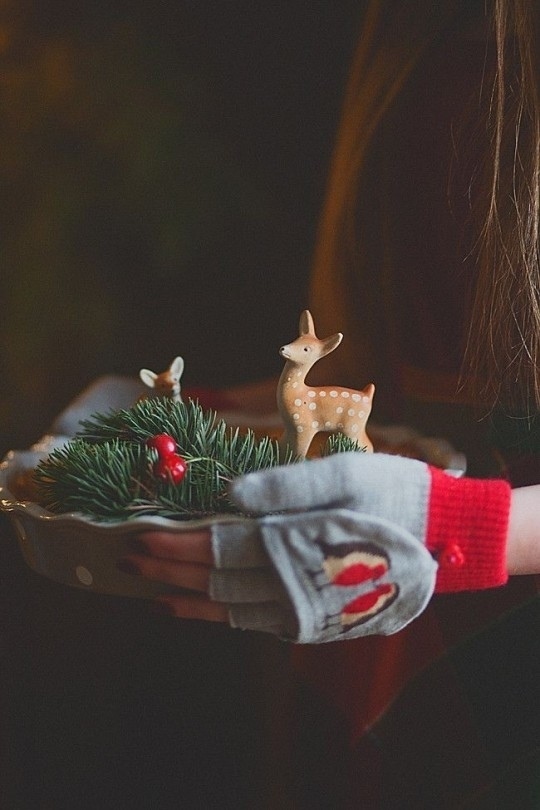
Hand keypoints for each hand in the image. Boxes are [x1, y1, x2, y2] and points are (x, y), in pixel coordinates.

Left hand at [120, 453, 438, 643]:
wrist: (445, 538)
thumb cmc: (396, 495)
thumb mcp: (346, 475)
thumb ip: (285, 485)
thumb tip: (228, 493)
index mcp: (295, 543)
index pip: (219, 545)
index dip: (177, 540)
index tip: (140, 533)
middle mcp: (294, 585)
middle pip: (216, 578)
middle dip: (169, 568)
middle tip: (129, 558)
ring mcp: (305, 609)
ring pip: (232, 610)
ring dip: (189, 598)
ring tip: (154, 593)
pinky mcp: (317, 619)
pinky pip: (259, 623)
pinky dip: (224, 617)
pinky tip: (205, 609)